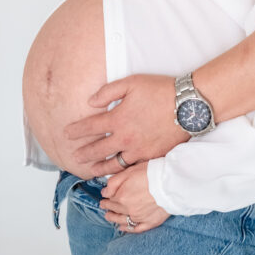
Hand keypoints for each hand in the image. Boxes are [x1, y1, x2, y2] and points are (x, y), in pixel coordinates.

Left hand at [65, 74, 188, 176]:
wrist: (188, 105)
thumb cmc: (160, 90)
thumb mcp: (132, 82)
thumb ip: (108, 92)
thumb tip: (91, 102)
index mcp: (118, 118)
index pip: (90, 127)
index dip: (76, 131)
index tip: (66, 134)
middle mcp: (125, 137)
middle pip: (98, 150)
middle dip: (84, 154)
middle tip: (74, 157)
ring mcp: (139, 150)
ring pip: (114, 164)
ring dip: (100, 168)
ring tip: (92, 170)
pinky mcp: (151, 156)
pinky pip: (132, 167)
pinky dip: (122, 171)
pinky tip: (118, 172)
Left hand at [99, 162, 169, 232]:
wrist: (172, 182)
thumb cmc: (152, 173)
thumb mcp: (129, 171)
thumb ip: (114, 182)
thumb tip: (104, 192)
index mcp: (122, 197)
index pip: (109, 199)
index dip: (106, 197)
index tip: (104, 197)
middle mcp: (128, 209)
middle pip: (114, 210)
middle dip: (107, 207)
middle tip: (104, 206)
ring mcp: (139, 217)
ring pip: (122, 221)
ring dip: (114, 219)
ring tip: (109, 217)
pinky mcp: (150, 222)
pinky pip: (136, 229)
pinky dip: (127, 229)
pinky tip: (122, 228)